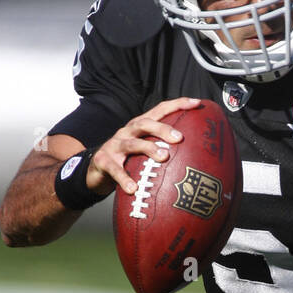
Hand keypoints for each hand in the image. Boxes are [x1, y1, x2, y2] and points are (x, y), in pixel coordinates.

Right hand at [87, 98, 201, 196]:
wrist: (94, 171)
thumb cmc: (127, 161)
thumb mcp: (144, 153)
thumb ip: (163, 150)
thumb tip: (197, 159)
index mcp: (140, 127)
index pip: (160, 110)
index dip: (178, 104)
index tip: (197, 103)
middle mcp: (127, 131)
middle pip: (146, 123)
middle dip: (163, 128)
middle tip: (179, 138)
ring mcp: (114, 145)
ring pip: (132, 143)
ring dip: (149, 148)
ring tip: (163, 158)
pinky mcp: (103, 160)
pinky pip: (115, 170)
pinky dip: (125, 179)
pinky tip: (134, 189)